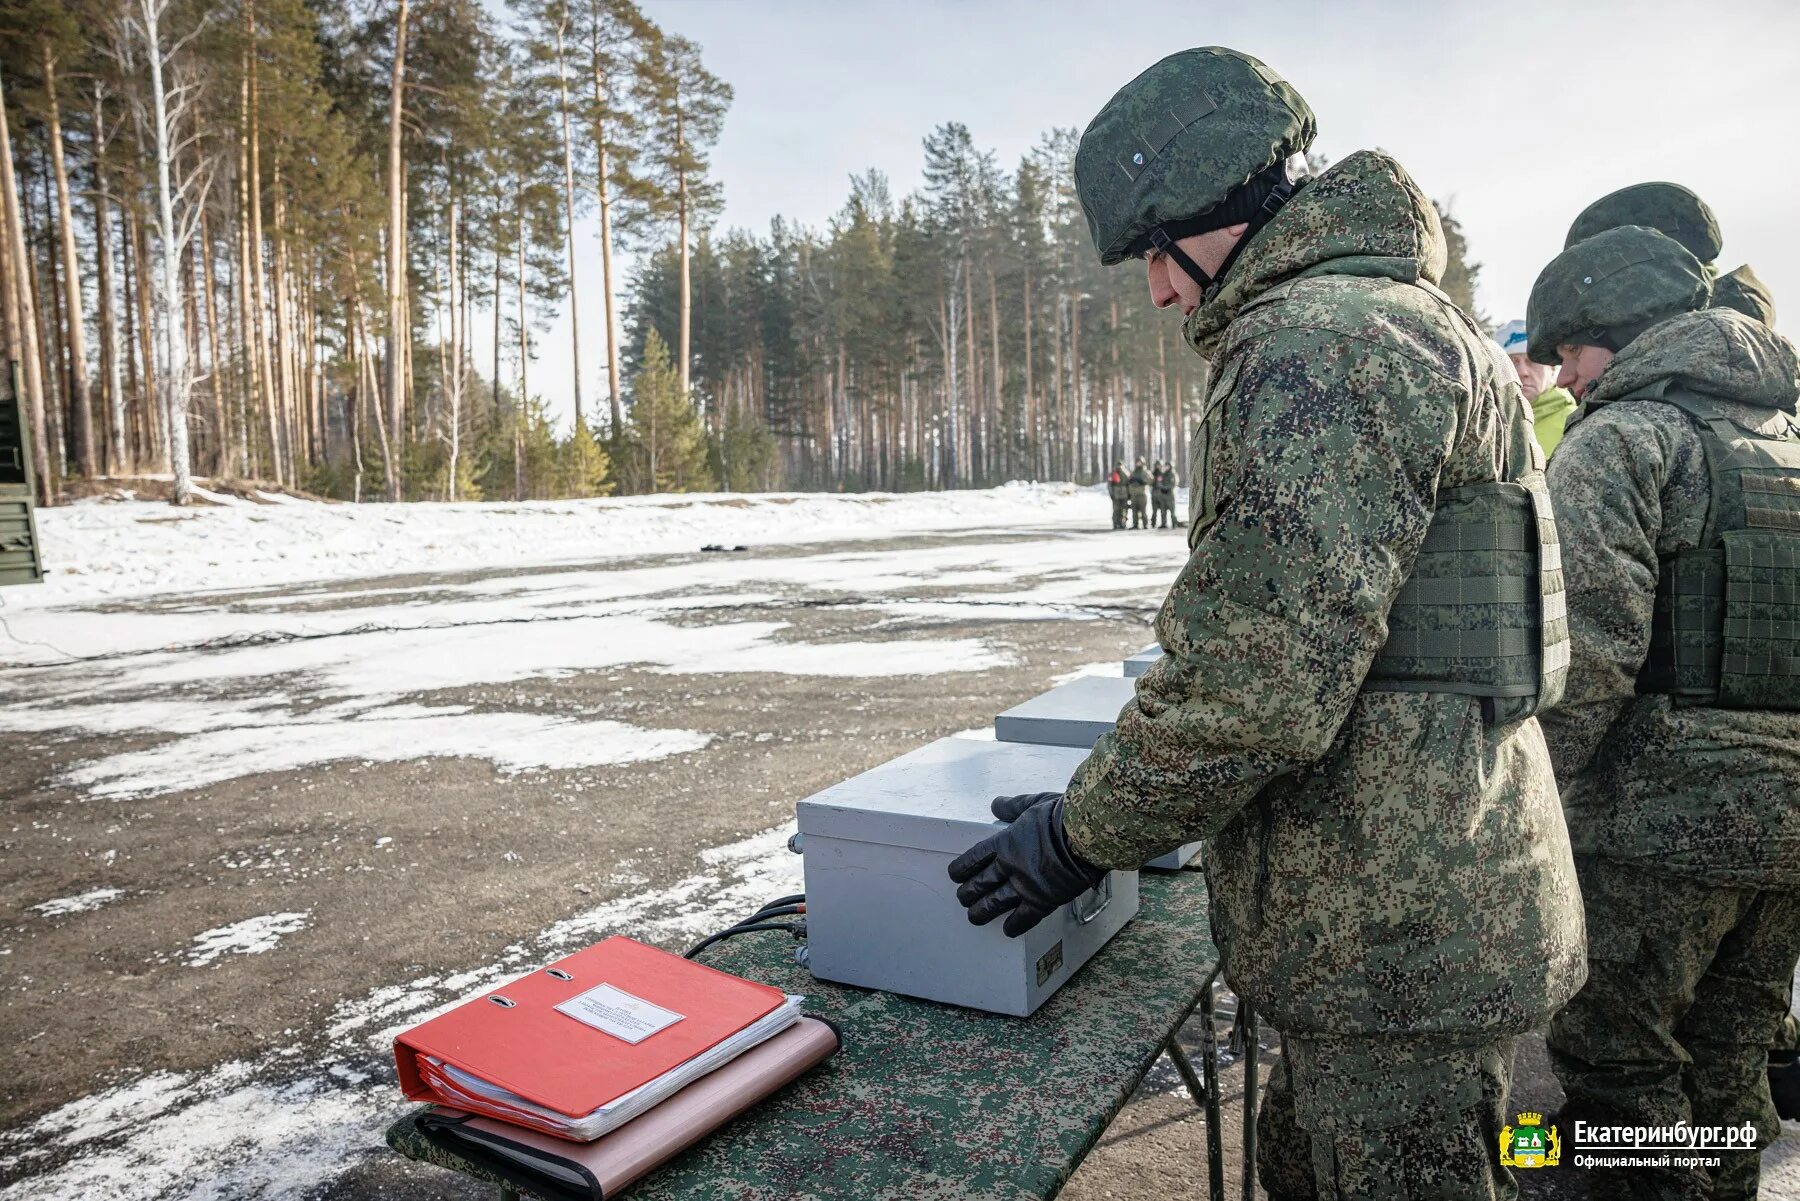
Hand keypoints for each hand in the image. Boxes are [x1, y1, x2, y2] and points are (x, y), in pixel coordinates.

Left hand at [947, 795, 1105, 936]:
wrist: (1087, 836)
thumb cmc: (1064, 817)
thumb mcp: (1034, 803)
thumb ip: (1013, 806)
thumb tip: (997, 804)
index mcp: (1005, 843)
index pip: (974, 858)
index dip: (962, 868)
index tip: (955, 875)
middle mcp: (1011, 866)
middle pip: (981, 883)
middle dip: (968, 892)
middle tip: (963, 898)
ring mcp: (1025, 886)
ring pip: (995, 903)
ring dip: (982, 911)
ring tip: (974, 917)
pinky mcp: (1044, 900)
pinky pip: (1025, 918)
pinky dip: (1014, 925)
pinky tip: (1007, 930)